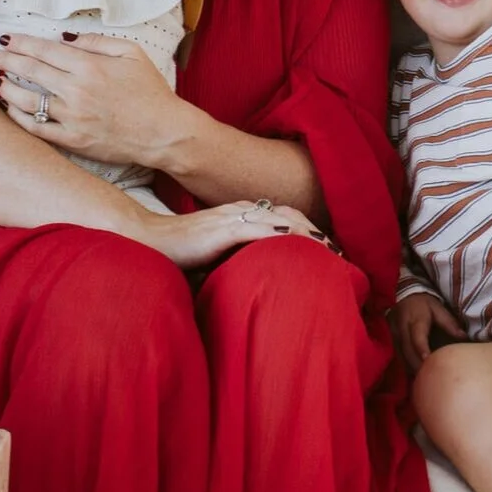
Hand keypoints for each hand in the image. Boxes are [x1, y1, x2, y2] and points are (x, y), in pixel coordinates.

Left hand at [0, 30, 186, 168]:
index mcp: (90, 66)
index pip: (44, 50)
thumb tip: (65, 37)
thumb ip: (97, 42)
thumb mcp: (132, 54)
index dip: (21, 43)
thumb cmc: (151, 91)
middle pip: (30, 70)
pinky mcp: (72, 140)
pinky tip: (11, 108)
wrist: (163, 133)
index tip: (7, 38)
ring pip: (26, 99)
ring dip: (6, 88)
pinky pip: (36, 128)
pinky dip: (19, 117)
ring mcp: (72, 117)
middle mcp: (76, 90)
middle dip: (6, 60)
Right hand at [155, 200, 321, 267]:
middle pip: (290, 216)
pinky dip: (282, 237)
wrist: (153, 241)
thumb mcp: (220, 254)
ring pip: (281, 220)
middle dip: (316, 233)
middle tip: (338, 252)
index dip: (309, 231)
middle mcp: (242, 210)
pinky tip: (298, 246)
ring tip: (329, 251)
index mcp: (243, 214)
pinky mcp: (223, 228)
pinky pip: (259, 230)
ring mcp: (233, 217)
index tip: (329, 250)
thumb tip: (261, 280)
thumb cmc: (184, 253)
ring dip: (307, 235)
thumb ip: (240, 259)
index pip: (285, 218)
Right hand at [392, 292, 463, 371]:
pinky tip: (415, 374)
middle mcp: (402, 329)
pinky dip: (406, 366)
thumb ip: (449, 323)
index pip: (418, 337)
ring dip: (411, 368)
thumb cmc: (424, 303)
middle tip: (429, 378)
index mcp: (415, 320)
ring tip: (423, 380)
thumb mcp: (438, 308)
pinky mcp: (390, 340)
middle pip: (408, 351)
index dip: (422, 350)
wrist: (405, 295)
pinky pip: (397, 356)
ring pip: (401, 356)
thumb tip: (464, 337)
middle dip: (418, 366)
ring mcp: (394, 335)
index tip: (428, 361)